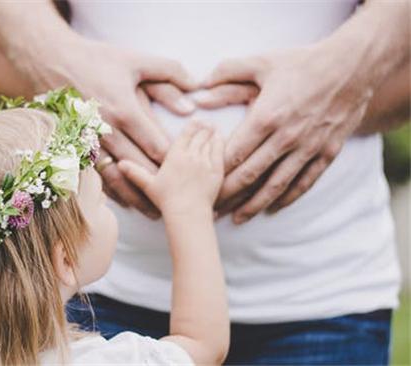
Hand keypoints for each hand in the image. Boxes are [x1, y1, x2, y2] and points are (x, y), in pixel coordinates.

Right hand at [22, 37, 197, 217]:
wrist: (51, 63)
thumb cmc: (96, 60)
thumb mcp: (135, 61)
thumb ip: (168, 73)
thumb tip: (194, 92)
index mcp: (126, 110)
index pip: (156, 145)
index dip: (173, 162)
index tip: (189, 173)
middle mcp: (109, 131)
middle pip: (140, 167)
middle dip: (159, 186)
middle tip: (178, 201)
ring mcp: (92, 141)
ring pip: (118, 178)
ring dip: (136, 196)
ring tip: (154, 212)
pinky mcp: (79, 146)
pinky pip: (98, 175)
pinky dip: (113, 191)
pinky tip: (126, 202)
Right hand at [118, 122, 223, 215]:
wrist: (187, 213)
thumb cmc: (167, 201)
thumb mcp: (149, 185)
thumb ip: (135, 172)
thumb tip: (120, 164)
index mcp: (175, 155)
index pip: (186, 134)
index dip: (192, 125)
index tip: (196, 119)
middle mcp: (190, 155)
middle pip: (200, 134)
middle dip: (204, 127)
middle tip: (207, 122)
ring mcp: (205, 161)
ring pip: (210, 140)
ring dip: (212, 133)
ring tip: (214, 127)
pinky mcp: (216, 170)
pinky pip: (220, 151)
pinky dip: (220, 143)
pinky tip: (220, 139)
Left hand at [206, 44, 374, 223]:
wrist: (353, 66)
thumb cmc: (302, 63)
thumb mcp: (262, 62)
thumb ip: (228, 71)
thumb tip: (200, 85)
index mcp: (266, 117)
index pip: (234, 154)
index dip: (215, 173)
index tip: (201, 184)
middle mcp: (286, 138)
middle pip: (250, 175)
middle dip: (228, 196)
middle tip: (212, 210)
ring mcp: (308, 148)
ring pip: (276, 185)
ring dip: (254, 205)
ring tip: (237, 218)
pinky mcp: (326, 153)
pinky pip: (304, 183)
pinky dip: (287, 198)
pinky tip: (272, 209)